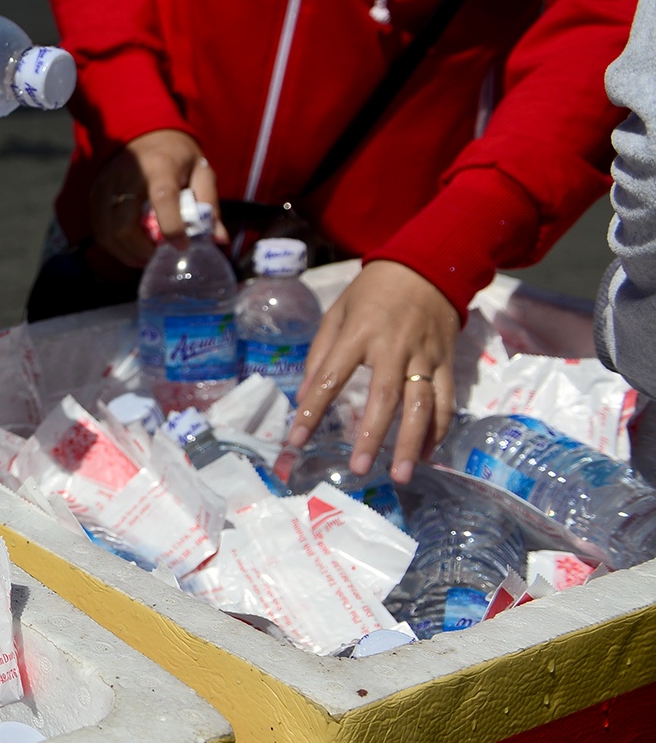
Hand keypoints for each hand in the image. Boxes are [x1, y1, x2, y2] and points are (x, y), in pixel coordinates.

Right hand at [90, 129, 226, 266]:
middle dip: (143, 251)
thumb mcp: (200, 171)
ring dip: (128, 254)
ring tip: (147, 256)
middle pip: (125, 226)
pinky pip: (100, 232)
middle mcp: (127, 176)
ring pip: (108, 234)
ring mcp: (105, 187)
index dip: (172, 227)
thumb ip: (210, 204)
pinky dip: (116, 248)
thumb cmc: (176, 155)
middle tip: (160, 256)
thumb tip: (219, 239)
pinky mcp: (94, 196)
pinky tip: (132, 249)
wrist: (142, 133)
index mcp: (160, 166)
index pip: (162, 198)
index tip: (183, 245)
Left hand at [287, 260, 459, 482]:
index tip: (296, 441)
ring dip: (411, 443)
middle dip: (371, 437)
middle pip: (385, 398)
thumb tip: (302, 396)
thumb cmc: (372, 293)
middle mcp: (394, 347)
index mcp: (358, 334)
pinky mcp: (447, 362)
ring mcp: (425, 356)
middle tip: (358, 469)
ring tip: (399, 475)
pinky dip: (438, 430)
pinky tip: (425, 454)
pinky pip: (446, 401)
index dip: (312, 412)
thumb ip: (319, 355)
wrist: (426, 268)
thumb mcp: (336, 314)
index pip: (329, 378)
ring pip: (422, 405)